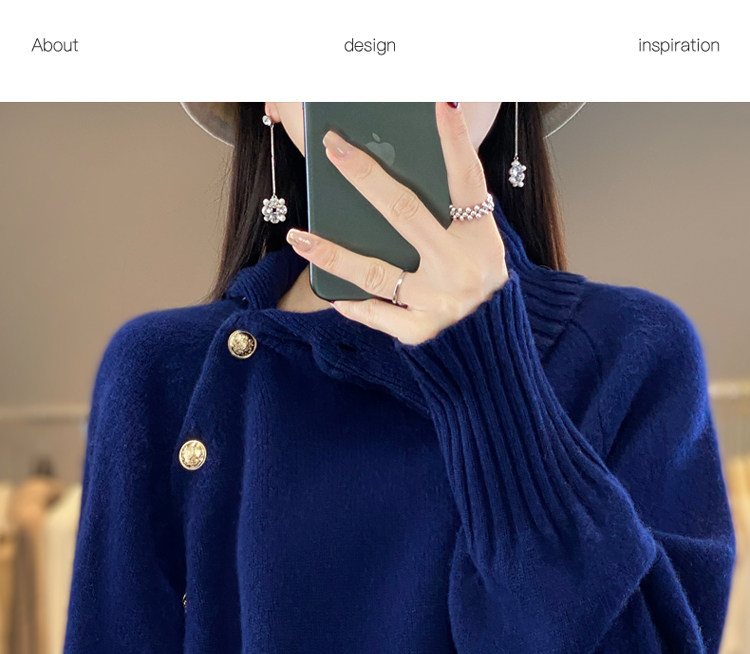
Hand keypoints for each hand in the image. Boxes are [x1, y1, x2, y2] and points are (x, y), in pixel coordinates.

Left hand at [286, 102, 509, 344]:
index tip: (440, 103)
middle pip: (404, 212)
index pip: (467, 181)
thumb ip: (451, 218)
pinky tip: (333, 295)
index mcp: (480, 239)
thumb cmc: (480, 287)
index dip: (456, 141)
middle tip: (334, 148)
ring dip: (332, 253)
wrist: (494, 352)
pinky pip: (378, 313)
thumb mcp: (481, 248)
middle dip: (365, 177)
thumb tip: (397, 179)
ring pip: (374, 270)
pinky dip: (355, 305)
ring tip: (298, 237)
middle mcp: (460, 267)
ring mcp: (439, 301)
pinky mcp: (422, 332)